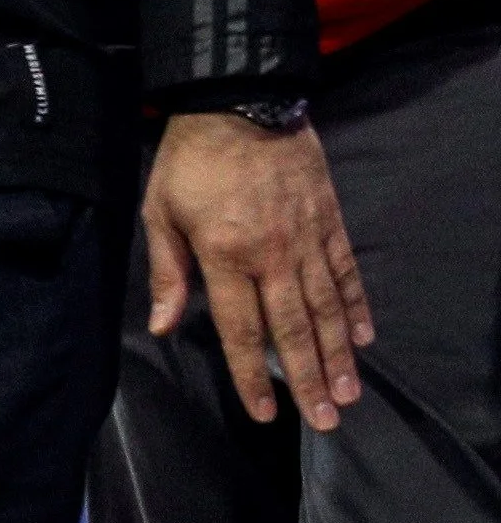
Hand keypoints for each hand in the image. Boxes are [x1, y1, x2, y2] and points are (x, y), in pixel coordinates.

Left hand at [141, 107, 372, 426]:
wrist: (239, 102)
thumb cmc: (190, 160)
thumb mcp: (159, 210)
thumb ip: (166, 271)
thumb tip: (164, 325)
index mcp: (225, 255)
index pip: (242, 330)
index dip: (252, 375)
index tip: (266, 412)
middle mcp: (271, 255)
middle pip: (294, 329)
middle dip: (309, 379)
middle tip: (325, 421)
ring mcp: (306, 240)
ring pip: (327, 308)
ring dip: (339, 354)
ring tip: (348, 393)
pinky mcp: (329, 222)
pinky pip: (345, 272)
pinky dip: (356, 306)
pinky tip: (364, 337)